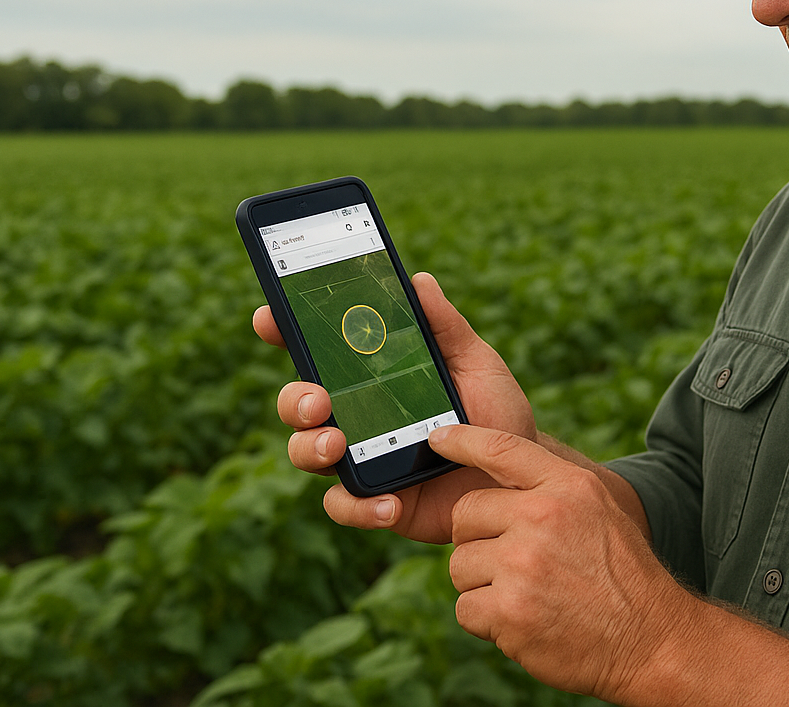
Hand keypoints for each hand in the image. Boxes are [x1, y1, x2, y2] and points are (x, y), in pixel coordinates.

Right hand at [258, 272, 537, 544]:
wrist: (520, 476)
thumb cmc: (495, 414)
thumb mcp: (476, 364)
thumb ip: (446, 326)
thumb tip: (418, 280)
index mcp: (372, 376)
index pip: (318, 351)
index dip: (285, 331)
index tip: (268, 317)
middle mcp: (356, 416)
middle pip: (298, 403)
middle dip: (295, 399)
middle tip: (319, 399)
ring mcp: (361, 459)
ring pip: (306, 452)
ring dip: (310, 448)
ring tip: (337, 445)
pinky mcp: (376, 500)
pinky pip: (345, 505)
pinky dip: (359, 506)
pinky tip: (388, 503)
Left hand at [434, 424, 693, 701]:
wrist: (649, 638)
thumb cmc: (622, 574)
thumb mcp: (599, 509)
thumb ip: (552, 488)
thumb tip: (495, 474)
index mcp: (568, 486)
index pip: (502, 450)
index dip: (462, 440)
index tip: (438, 438)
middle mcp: (544, 516)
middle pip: (465, 515)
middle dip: (478, 540)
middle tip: (514, 563)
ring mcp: (523, 564)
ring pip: (460, 565)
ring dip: (483, 585)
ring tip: (527, 594)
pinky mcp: (509, 611)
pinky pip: (465, 608)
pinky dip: (486, 620)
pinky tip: (523, 621)